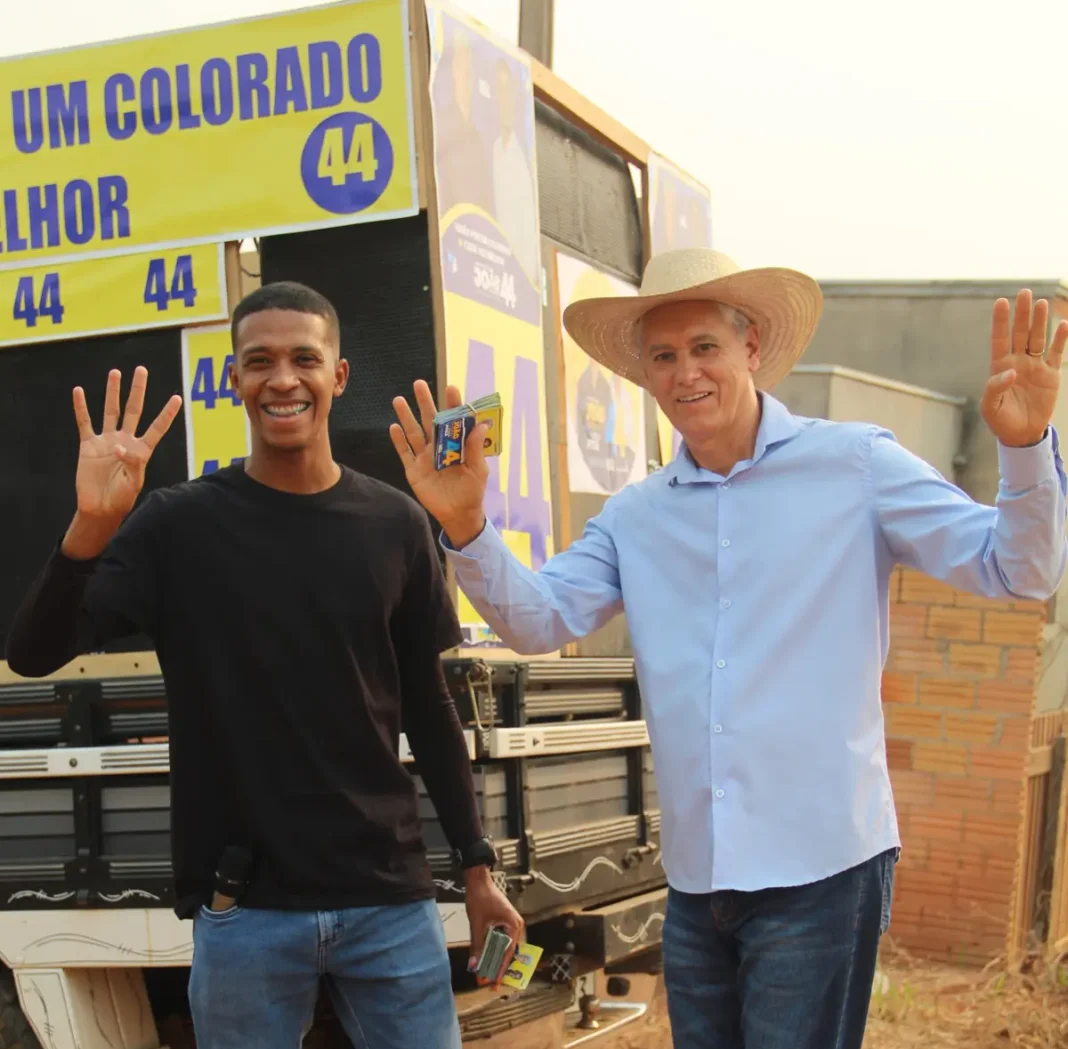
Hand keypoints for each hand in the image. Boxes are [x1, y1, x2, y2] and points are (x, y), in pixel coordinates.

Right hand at [63, 367, 181, 557]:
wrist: (100, 507)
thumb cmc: (121, 498)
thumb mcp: (133, 482)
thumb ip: (132, 463)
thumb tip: (119, 445)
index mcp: (142, 450)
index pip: (157, 427)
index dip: (167, 413)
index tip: (177, 398)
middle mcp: (126, 440)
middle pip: (134, 410)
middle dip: (138, 390)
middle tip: (141, 370)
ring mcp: (107, 441)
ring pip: (111, 410)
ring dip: (112, 392)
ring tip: (115, 373)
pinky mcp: (89, 445)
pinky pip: (85, 423)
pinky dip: (81, 407)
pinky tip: (79, 391)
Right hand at [389, 380, 488, 545]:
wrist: (458, 514)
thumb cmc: (472, 491)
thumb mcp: (478, 470)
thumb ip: (476, 448)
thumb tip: (481, 424)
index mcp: (456, 444)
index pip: (454, 419)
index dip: (452, 404)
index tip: (451, 387)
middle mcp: (438, 446)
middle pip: (429, 420)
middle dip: (425, 402)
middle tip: (419, 384)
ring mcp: (424, 457)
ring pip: (413, 433)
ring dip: (406, 416)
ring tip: (399, 400)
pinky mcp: (414, 470)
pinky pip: (404, 453)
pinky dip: (399, 441)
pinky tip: (394, 427)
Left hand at [464, 867, 524, 989]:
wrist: (478, 879)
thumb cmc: (480, 897)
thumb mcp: (477, 923)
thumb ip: (477, 945)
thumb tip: (473, 965)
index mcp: (514, 926)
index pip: (507, 953)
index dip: (500, 969)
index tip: (494, 983)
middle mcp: (515, 926)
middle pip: (507, 952)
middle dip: (498, 967)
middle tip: (490, 983)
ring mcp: (510, 924)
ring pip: (503, 947)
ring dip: (495, 959)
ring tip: (487, 973)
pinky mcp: (503, 922)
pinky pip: (500, 940)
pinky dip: (493, 950)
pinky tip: (486, 958)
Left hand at [980, 289, 1066, 446]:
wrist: (1021, 434)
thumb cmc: (1001, 420)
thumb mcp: (991, 407)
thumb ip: (995, 388)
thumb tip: (1010, 371)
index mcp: (999, 367)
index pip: (999, 339)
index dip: (1000, 321)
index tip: (1000, 302)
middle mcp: (1017, 362)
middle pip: (1020, 333)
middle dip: (1022, 314)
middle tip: (1025, 293)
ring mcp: (1034, 366)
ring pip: (1037, 338)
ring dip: (1040, 321)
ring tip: (1041, 302)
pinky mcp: (1050, 374)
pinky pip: (1056, 353)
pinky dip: (1060, 339)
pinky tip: (1064, 324)